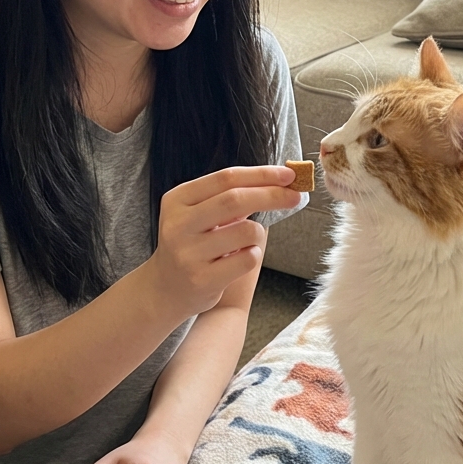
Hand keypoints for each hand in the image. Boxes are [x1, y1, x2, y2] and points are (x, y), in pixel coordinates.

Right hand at [148, 165, 299, 317]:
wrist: (166, 289)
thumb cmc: (195, 244)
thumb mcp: (200, 214)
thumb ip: (231, 196)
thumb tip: (281, 181)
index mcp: (178, 199)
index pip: (226, 178)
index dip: (261, 174)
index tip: (289, 174)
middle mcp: (178, 224)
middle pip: (236, 199)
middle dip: (272, 195)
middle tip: (296, 195)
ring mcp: (188, 253)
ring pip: (247, 231)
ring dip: (257, 233)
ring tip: (245, 241)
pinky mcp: (202, 279)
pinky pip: (248, 259)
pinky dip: (253, 255)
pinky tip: (239, 260)